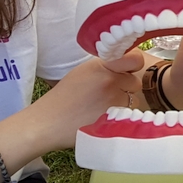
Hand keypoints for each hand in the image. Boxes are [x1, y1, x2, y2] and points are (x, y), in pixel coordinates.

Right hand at [30, 50, 144, 148]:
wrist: (47, 122)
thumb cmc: (63, 97)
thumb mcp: (83, 72)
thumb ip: (106, 67)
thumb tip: (127, 67)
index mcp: (101, 65)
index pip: (135, 59)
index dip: (133, 66)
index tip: (128, 71)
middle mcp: (110, 80)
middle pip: (134, 83)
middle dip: (125, 88)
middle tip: (106, 95)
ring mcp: (113, 100)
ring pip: (133, 101)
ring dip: (124, 104)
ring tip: (102, 108)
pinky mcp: (114, 119)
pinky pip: (127, 116)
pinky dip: (119, 118)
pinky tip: (102, 118)